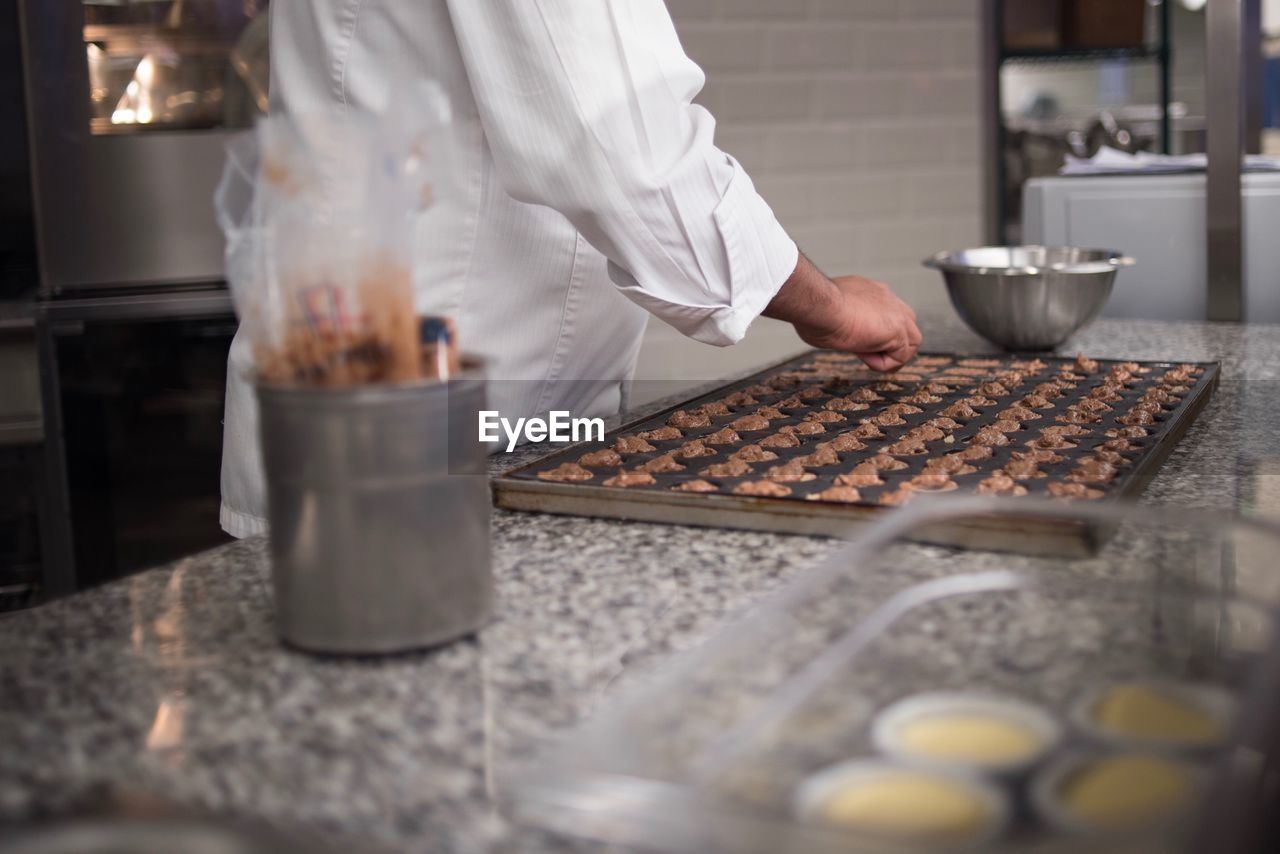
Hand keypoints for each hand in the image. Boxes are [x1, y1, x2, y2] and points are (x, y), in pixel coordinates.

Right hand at [764, 256, 921, 372]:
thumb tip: (826, 327)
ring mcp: (895, 313)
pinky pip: (900, 356)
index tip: (854, 337)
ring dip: (887, 354)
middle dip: (890, 342)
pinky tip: (861, 354)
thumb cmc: (813, 308)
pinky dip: (882, 363)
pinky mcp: (897, 330)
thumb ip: (836, 319)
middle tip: (863, 350)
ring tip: (862, 353)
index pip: (885, 312)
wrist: (819, 305)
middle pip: (906, 323)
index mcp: (869, 291)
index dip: (874, 331)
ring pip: (909, 341)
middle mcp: (887, 298)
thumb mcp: (825, 312)